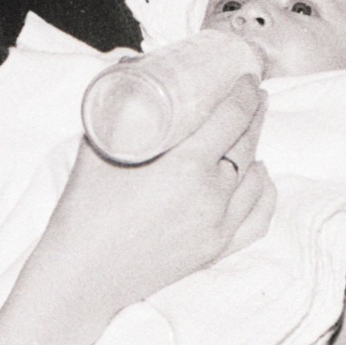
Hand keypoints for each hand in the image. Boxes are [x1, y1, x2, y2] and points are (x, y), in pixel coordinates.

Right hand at [37, 74, 273, 315]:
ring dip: (258, 150)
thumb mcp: (98, 148)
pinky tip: (260, 178)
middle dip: (254, 116)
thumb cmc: (84, 211)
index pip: (231, 119)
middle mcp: (211, 197)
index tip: (247, 79)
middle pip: (247, 145)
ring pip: (255, 180)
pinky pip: (257, 219)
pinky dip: (264, 194)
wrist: (81, 278)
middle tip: (253, 96)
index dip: (244, 95)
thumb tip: (130, 66)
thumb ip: (117, 105)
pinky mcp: (214, 251)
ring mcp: (217, 227)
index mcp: (187, 167)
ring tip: (252, 131)